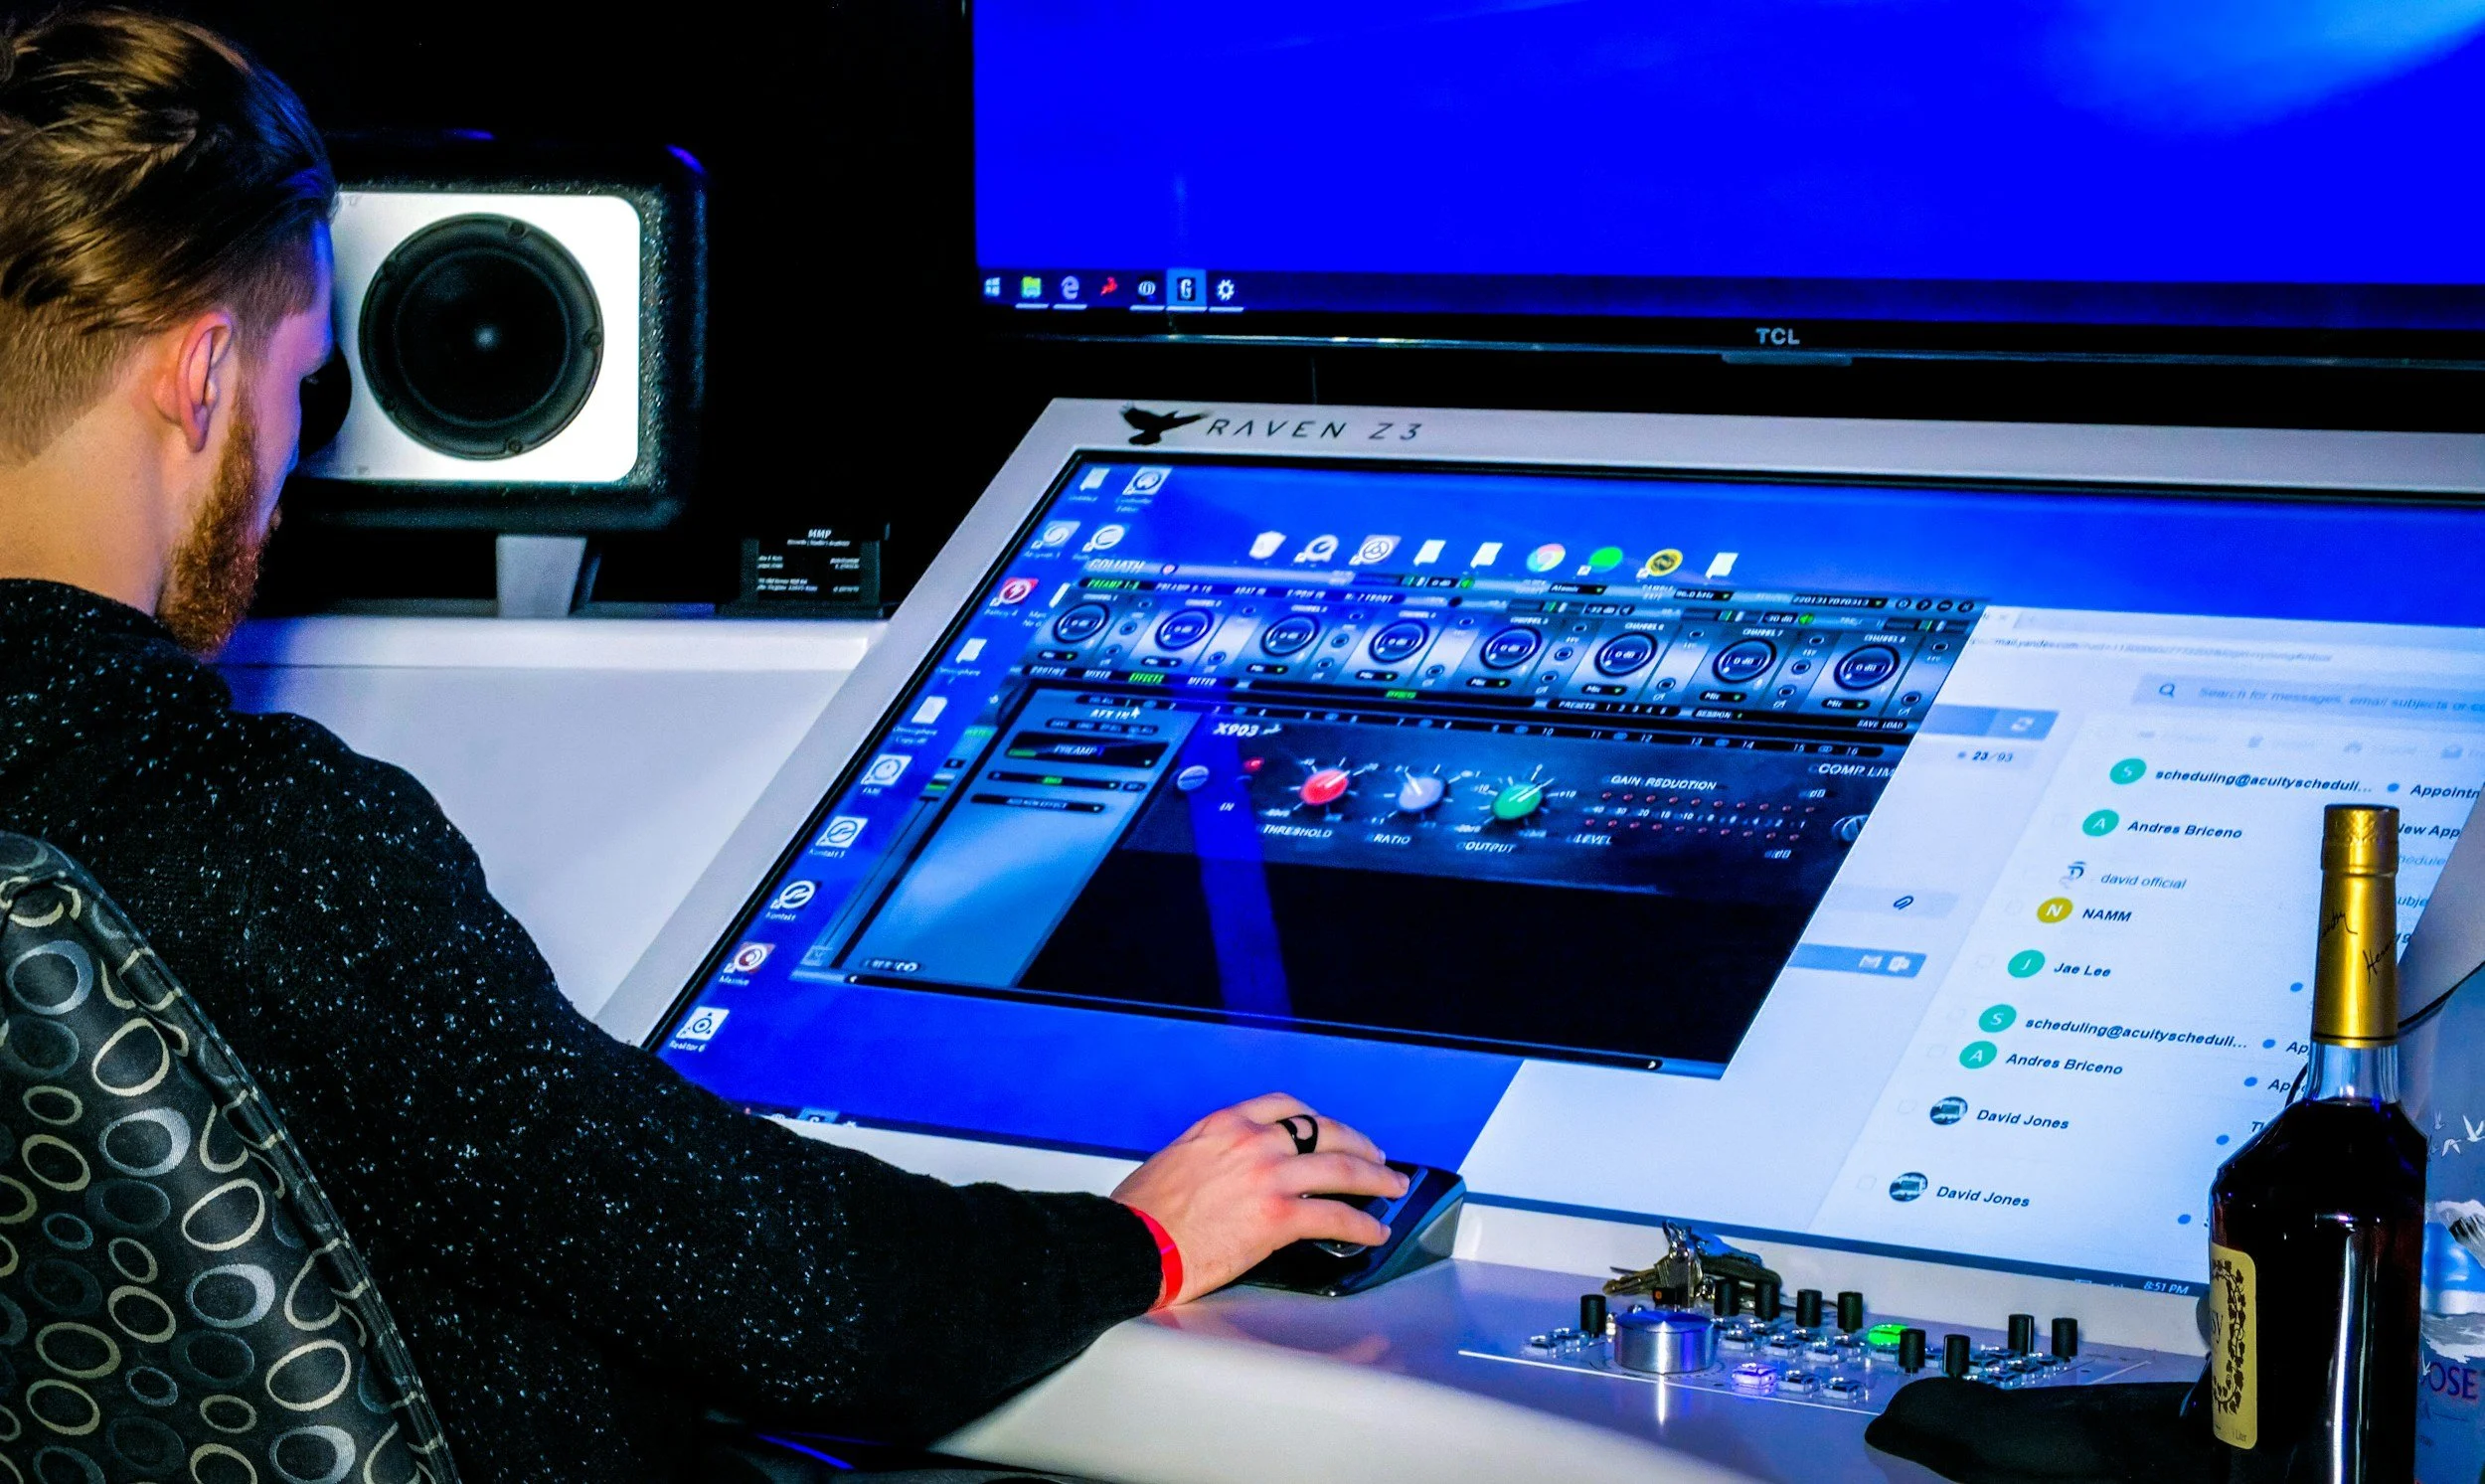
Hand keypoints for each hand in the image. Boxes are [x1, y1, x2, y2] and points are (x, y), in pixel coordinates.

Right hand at [1112, 1092, 1408, 1305]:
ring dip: (1375, 1178)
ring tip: (1392, 1186)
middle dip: (1357, 1143)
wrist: (1130, 1242)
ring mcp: (1269, 1177)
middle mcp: (1252, 1141)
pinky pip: (1335, 1216)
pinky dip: (1362, 1225)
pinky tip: (1374, 1232)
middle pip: (1324, 1131)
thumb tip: (1228, 1174)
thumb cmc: (1140, 1213)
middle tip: (1375, 1155)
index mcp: (1225, 1124)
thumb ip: (1213, 1157)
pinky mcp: (1278, 1217)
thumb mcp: (1176, 1160)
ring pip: (1341, 1168)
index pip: (1285, 1107)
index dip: (1316, 1119)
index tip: (1327, 1128)